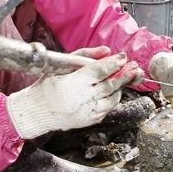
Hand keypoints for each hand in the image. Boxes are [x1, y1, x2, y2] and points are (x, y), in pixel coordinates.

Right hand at [6, 52, 138, 138]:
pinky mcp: (90, 120)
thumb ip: (85, 55)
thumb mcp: (62, 65)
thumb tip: (107, 51)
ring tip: (127, 76)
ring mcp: (87, 112)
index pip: (99, 71)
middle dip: (124, 75)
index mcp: (72, 84)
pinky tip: (114, 89)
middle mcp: (81, 100)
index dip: (113, 63)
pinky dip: (113, 98)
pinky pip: (108, 108)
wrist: (38, 111)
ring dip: (121, 87)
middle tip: (134, 67)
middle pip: (110, 85)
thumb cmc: (48, 85)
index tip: (122, 57)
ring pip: (112, 98)